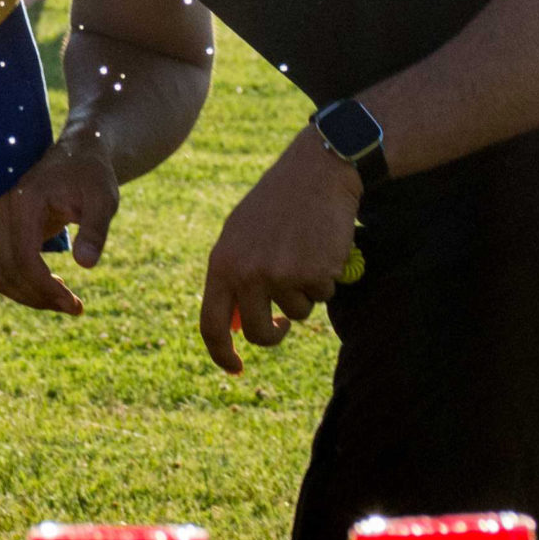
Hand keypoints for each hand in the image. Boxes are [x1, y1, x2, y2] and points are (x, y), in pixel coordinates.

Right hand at [0, 132, 119, 314]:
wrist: (77, 154)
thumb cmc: (92, 175)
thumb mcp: (103, 199)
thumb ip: (95, 229)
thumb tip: (86, 264)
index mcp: (24, 203)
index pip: (24, 259)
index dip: (45, 288)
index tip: (74, 305)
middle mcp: (3, 212)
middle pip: (9, 272)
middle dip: (41, 298)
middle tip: (76, 308)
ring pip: (2, 276)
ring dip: (31, 297)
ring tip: (67, 301)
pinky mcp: (3, 231)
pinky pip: (5, 269)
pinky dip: (26, 286)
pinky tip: (55, 287)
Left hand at [198, 128, 360, 375]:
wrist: (319, 170)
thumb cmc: (280, 202)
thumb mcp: (243, 234)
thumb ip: (235, 277)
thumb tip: (235, 328)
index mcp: (222, 263)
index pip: (210, 324)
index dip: (221, 354)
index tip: (235, 369)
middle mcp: (246, 272)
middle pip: (259, 333)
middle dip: (275, 333)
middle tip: (284, 322)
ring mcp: (279, 274)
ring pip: (297, 312)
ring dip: (307, 292)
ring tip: (307, 251)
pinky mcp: (312, 273)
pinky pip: (323, 295)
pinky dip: (328, 277)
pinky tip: (325, 245)